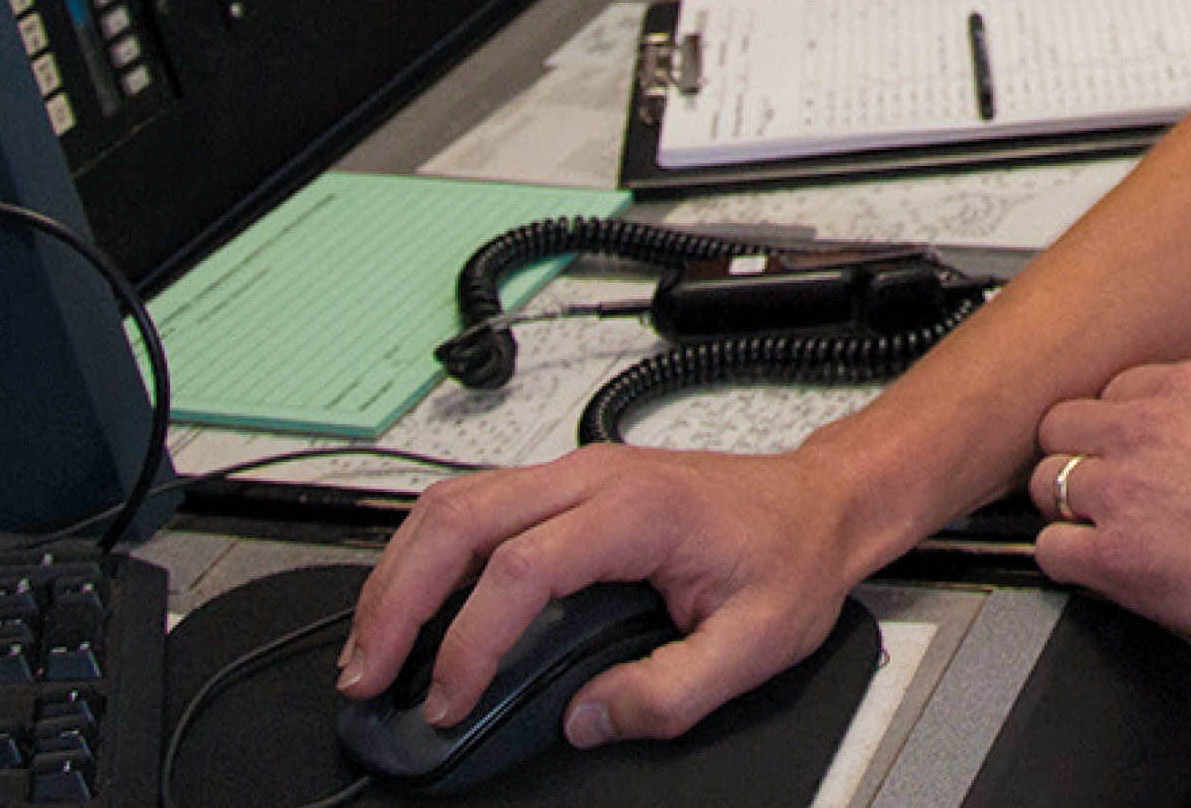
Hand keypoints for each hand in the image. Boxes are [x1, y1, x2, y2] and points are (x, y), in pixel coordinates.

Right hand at [339, 442, 871, 745]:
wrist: (822, 501)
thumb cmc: (792, 554)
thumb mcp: (756, 643)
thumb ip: (670, 691)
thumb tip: (585, 717)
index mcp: (637, 509)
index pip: (521, 568)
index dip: (472, 642)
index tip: (450, 703)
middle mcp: (595, 476)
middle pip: (462, 517)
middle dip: (399, 598)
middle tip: (368, 675)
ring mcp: (577, 473)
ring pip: (456, 502)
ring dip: (401, 573)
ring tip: (373, 650)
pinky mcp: (569, 486)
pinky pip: (476, 506)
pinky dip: (428, 557)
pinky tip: (414, 608)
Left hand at [1028, 362, 1190, 659]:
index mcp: (1188, 387)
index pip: (1111, 391)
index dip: (1116, 427)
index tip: (1127, 451)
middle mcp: (1147, 428)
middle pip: (1062, 426)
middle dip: (1078, 456)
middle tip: (1101, 488)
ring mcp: (1125, 491)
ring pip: (1047, 483)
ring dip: (1068, 507)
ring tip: (1096, 531)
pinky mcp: (1117, 558)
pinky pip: (1051, 550)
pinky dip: (1068, 560)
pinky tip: (1096, 569)